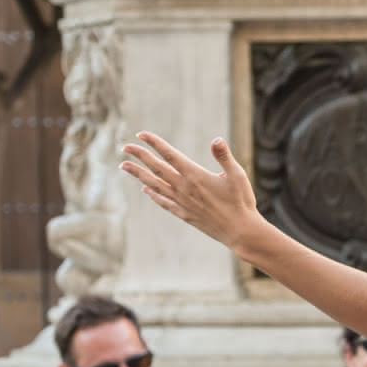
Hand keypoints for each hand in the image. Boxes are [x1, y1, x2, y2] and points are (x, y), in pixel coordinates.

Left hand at [120, 134, 263, 250]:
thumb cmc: (241, 202)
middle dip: (139, 156)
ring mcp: (182, 202)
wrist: (240, 232)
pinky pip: (163, 202)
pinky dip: (153, 195)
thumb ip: (224, 156)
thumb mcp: (237, 175)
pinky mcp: (184, 214)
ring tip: (124, 166)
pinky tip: (146, 190)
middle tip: (125, 147)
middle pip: (156, 168)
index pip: (170, 154)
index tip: (140, 134)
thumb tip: (217, 140)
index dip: (154, 143)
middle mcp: (184, 188)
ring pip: (154, 184)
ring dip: (138, 174)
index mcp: (195, 175)